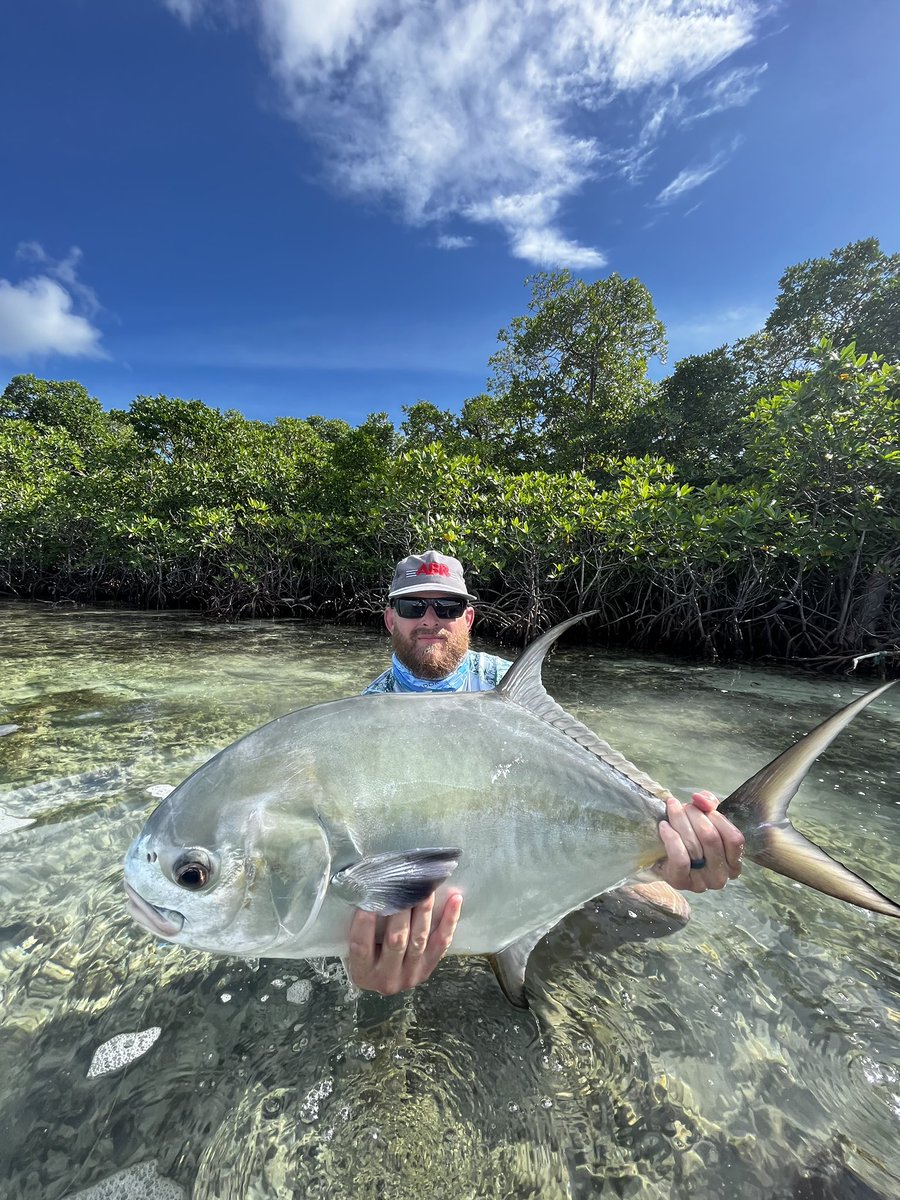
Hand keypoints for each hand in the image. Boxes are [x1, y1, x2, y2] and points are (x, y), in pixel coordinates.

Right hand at [347, 890, 462, 994]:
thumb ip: (360, 928)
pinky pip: (441, 943)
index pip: (361, 945)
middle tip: (403, 884)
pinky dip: (449, 920)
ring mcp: (411, 974)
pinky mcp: (429, 968)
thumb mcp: (356, 949)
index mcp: (363, 972)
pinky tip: (455, 900)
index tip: (368, 897)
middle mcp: (387, 977)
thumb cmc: (365, 957)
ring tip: (426, 887)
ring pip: (419, 939)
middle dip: (400, 910)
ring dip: (423, 910)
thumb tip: (367, 891)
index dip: (364, 922)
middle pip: (396, 940)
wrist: (382, 980)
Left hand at [655, 791, 743, 892]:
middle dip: (694, 815)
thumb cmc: (690, 838)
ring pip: (694, 845)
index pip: (734, 838)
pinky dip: (671, 837)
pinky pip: (680, 858)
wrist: (663, 859)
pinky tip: (664, 826)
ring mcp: (702, 882)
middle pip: (711, 838)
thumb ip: (709, 806)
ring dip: (680, 821)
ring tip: (672, 810)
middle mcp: (722, 876)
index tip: (699, 802)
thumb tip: (700, 798)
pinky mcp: (681, 882)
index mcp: (734, 863)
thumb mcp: (706, 820)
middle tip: (681, 805)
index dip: (716, 816)